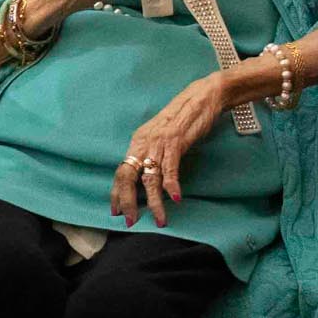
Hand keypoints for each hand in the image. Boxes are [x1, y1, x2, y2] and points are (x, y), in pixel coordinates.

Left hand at [113, 68, 247, 226]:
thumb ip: (152, 154)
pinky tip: (176, 198)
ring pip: (150, 177)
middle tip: (130, 220)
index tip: (116, 211)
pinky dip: (172, 184)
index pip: (120, 171)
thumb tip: (147, 177)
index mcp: (138, 141)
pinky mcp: (176, 141)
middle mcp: (144, 142)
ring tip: (159, 219)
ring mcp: (159, 142)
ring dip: (154, 202)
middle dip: (127, 201)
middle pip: (127, 175)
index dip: (116, 192)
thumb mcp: (161, 137)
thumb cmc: (183, 118)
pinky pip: (171, 167)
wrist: (202, 96)